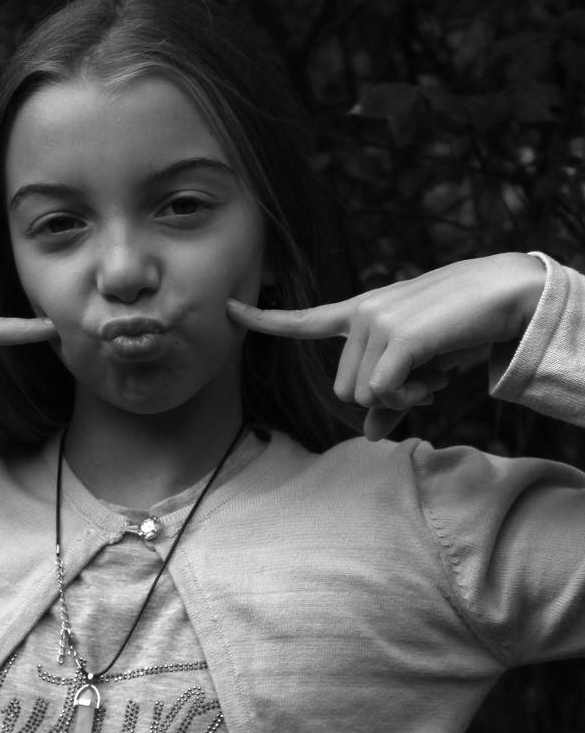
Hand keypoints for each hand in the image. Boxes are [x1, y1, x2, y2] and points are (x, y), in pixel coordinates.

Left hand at [227, 253, 545, 440]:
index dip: (265, 320)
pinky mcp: (397, 337)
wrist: (505, 296)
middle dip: (384, 400)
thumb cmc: (463, 329)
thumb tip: (372, 435)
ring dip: (402, 398)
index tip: (228, 309)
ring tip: (431, 370)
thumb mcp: (422, 366)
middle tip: (422, 380)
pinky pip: (383, 393)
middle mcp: (362, 314)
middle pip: (345, 391)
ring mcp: (376, 322)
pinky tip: (434, 374)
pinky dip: (410, 397)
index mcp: (361, 314)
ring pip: (364, 396)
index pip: (304, 320)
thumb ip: (392, 399)